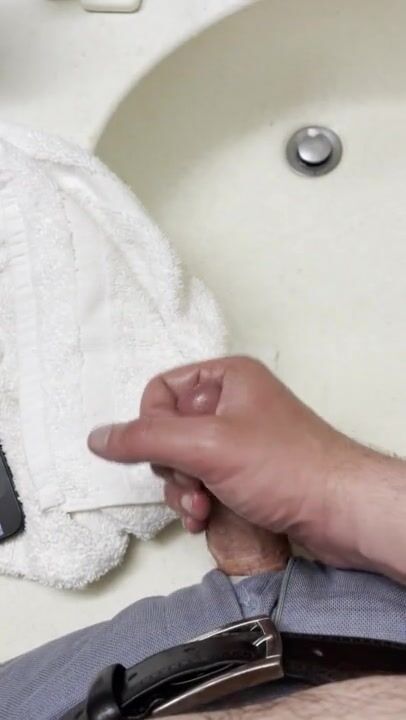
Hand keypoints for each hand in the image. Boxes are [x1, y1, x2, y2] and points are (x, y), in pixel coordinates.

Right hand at [88, 356, 405, 581]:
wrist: (343, 513)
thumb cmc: (287, 467)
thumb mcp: (207, 446)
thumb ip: (146, 439)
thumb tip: (98, 437)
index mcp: (227, 378)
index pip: (160, 392)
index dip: (152, 426)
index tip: (165, 454)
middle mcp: (233, 404)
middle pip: (168, 431)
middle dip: (171, 468)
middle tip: (192, 487)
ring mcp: (240, 441)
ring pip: (183, 463)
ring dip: (182, 492)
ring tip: (201, 510)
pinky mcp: (247, 474)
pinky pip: (203, 483)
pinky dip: (197, 503)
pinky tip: (205, 521)